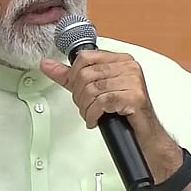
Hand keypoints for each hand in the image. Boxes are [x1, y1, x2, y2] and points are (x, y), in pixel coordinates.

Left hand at [40, 51, 167, 143]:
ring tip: (92, 114)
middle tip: (86, 107)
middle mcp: (128, 66)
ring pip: (92, 89)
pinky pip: (102, 102)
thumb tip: (47, 65)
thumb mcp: (93, 89)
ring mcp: (133, 80)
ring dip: (86, 108)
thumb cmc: (122, 110)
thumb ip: (69, 76)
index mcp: (119, 59)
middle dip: (80, 96)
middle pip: (85, 75)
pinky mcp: (134, 96)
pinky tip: (97, 119)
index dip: (74, 77)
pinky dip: (94, 114)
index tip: (77, 90)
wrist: (144, 133)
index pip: (84, 58)